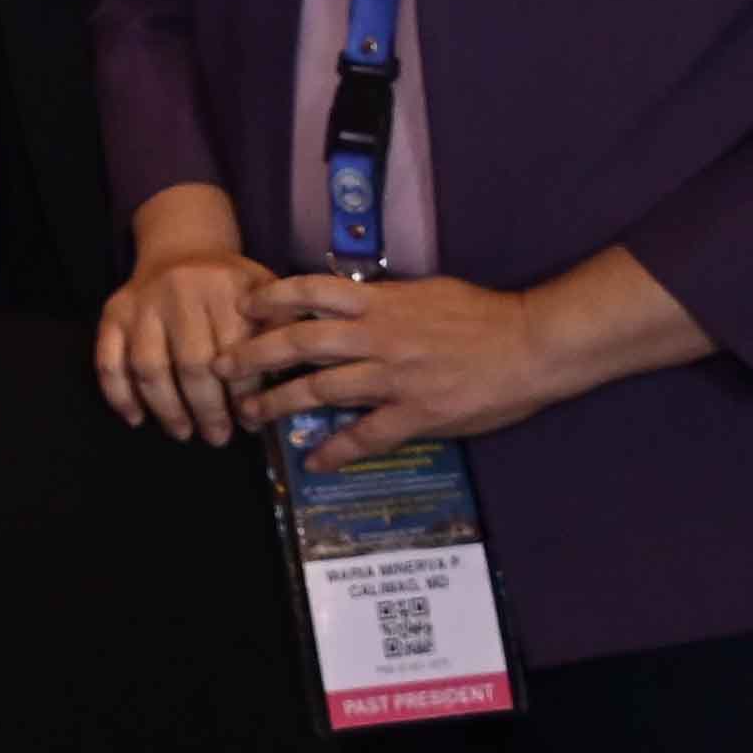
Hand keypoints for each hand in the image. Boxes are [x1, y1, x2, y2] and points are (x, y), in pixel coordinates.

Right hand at [95, 240, 276, 444]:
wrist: (181, 248)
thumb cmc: (230, 284)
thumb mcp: (266, 291)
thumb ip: (280, 328)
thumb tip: (287, 384)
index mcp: (226, 288)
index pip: (235, 352)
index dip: (243, 395)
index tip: (251, 424)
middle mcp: (180, 292)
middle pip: (192, 365)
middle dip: (207, 409)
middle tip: (218, 437)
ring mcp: (141, 303)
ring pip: (148, 367)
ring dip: (166, 409)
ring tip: (183, 433)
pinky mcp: (113, 313)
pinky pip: (108, 360)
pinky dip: (118, 395)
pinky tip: (135, 419)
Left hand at [229, 268, 563, 446]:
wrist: (533, 344)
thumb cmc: (484, 314)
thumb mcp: (428, 291)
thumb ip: (385, 299)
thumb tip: (350, 299)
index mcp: (382, 302)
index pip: (313, 292)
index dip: (272, 298)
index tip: (244, 307)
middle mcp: (379, 336)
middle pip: (300, 342)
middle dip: (253, 354)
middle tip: (219, 366)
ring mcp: (395, 377)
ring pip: (320, 388)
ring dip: (278, 402)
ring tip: (249, 413)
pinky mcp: (416, 413)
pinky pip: (364, 435)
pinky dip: (335, 449)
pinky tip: (313, 461)